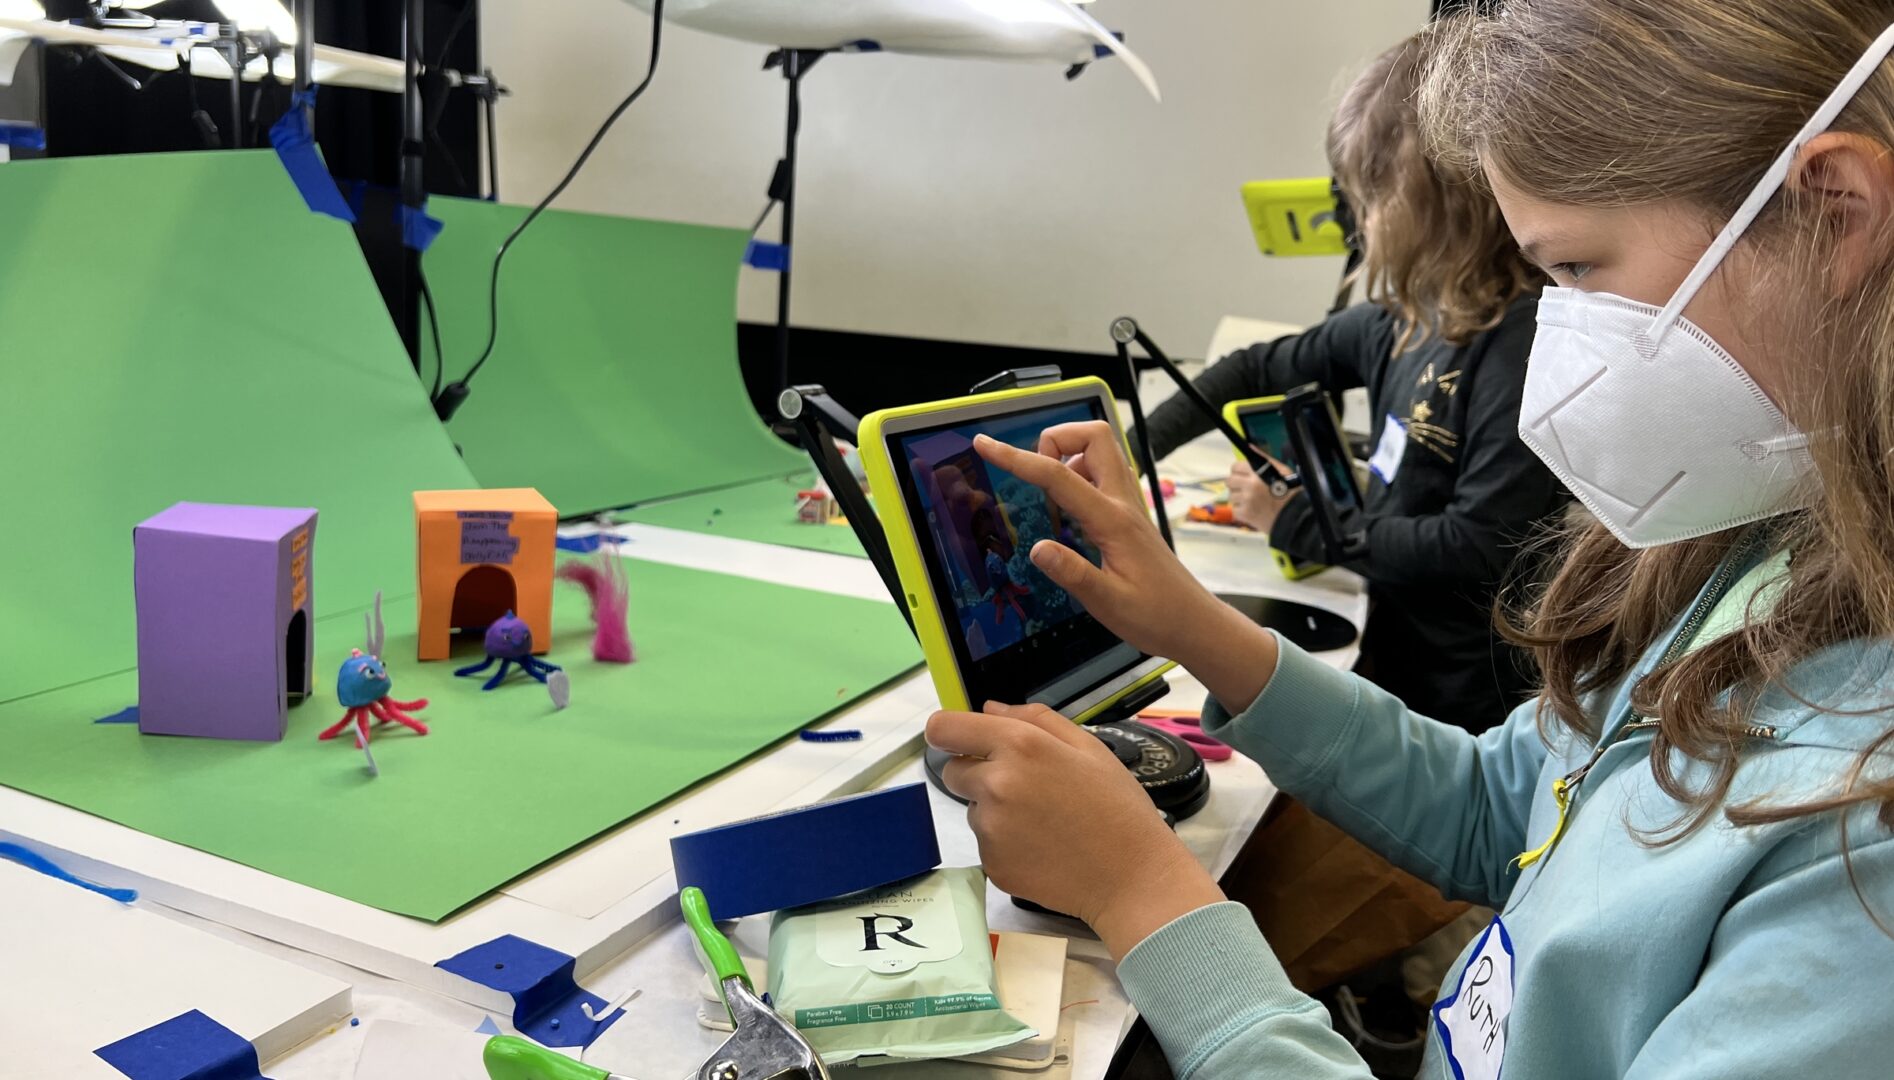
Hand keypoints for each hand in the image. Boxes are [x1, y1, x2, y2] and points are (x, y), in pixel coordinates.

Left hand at [927, 701, 1225, 958]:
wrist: (1132, 876)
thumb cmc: (1116, 806)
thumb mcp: (1087, 746)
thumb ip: (1035, 719)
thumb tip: (990, 708)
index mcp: (1018, 745)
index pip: (943, 728)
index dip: (948, 732)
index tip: (961, 741)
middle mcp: (995, 784)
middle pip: (953, 771)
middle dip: (978, 773)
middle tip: (1025, 787)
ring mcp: (990, 829)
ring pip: (973, 809)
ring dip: (995, 811)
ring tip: (1044, 822)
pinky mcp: (992, 864)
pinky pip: (986, 844)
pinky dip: (1006, 844)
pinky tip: (1042, 847)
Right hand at [974, 424, 1278, 710]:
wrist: (1194, 623)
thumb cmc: (1155, 616)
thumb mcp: (1108, 603)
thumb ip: (1073, 573)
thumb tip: (1037, 548)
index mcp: (1113, 521)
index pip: (1058, 476)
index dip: (1017, 458)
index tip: (986, 445)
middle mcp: (1123, 503)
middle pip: (1093, 436)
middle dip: (1055, 439)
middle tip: (1034, 473)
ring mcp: (1130, 505)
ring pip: (1101, 450)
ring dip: (1069, 456)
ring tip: (1050, 498)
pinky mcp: (1131, 515)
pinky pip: (1105, 474)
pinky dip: (1080, 476)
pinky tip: (1070, 511)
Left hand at [1227, 457, 1298, 533]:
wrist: (1297, 515)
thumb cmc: (1291, 491)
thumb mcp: (1282, 470)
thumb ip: (1263, 458)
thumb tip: (1250, 447)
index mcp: (1257, 472)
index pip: (1235, 467)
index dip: (1239, 471)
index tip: (1244, 475)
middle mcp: (1249, 485)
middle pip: (1229, 481)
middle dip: (1236, 484)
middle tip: (1247, 488)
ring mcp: (1246, 500)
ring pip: (1231, 496)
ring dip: (1239, 498)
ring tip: (1253, 500)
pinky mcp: (1245, 514)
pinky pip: (1235, 509)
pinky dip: (1242, 510)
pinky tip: (1253, 510)